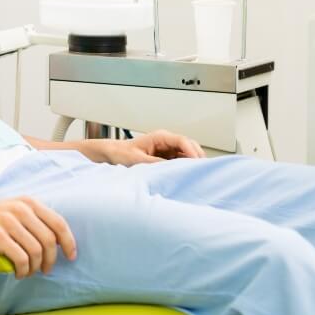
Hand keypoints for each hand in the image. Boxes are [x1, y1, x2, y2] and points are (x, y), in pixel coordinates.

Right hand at [0, 197, 77, 278]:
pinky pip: (20, 258)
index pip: (58, 222)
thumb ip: (33, 219)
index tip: (71, 256)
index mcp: (28, 202)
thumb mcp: (13, 209)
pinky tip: (19, 273)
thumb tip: (55, 240)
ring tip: (29, 272)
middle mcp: (20, 210)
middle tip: (46, 269)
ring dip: (36, 267)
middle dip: (51, 260)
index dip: (68, 242)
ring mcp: (8, 222)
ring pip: (36, 251)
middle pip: (49, 240)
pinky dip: (23, 270)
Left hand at [80, 129, 205, 165]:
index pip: (183, 141)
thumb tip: (172, 170)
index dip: (192, 152)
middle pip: (190, 146)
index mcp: (160, 137)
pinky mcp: (166, 157)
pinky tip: (186, 176)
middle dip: (197, 158)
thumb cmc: (122, 153)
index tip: (197, 164)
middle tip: (201, 172)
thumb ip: (155, 164)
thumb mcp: (138, 160)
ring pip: (187, 154)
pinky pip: (181, 161)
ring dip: (192, 163)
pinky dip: (185, 167)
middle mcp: (166, 141)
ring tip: (195, 176)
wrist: (112, 154)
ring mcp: (167, 149)